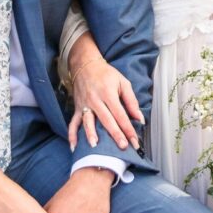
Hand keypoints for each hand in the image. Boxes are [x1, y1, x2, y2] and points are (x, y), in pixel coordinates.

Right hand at [66, 34, 143, 153]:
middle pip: (106, 120)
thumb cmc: (106, 75)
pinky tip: (74, 147)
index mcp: (108, 93)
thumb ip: (131, 101)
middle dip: (115, 134)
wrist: (85, 65)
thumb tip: (140, 118)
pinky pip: (73, 123)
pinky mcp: (77, 109)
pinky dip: (72, 135)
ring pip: (87, 122)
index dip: (128, 128)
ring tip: (95, 147)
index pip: (120, 114)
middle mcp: (95, 100)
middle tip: (123, 146)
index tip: (135, 141)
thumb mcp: (123, 83)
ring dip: (91, 134)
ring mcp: (85, 105)